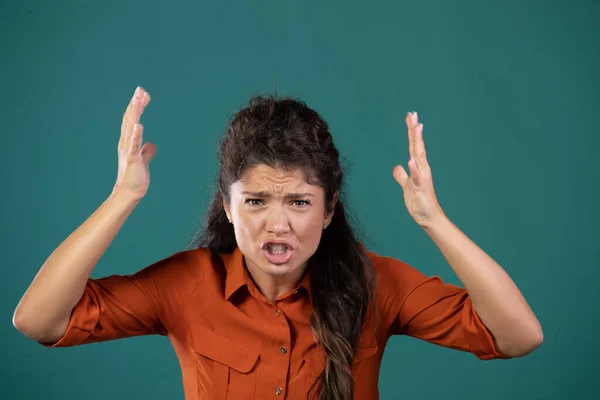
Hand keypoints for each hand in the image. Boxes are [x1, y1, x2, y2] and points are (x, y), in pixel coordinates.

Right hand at [112, 86, 154, 200]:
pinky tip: (139, 124)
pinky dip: (136, 134)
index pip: (132, 120)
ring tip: (138, 100)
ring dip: (135, 113)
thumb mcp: (143, 161)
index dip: (137, 106)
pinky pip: (134, 145)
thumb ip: (147, 151)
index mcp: (128, 141)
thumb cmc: (135, 178)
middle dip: (135, 104)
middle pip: (130, 119)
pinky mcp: (133, 159)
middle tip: (140, 89)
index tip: (143, 94)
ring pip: (130, 127)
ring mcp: (128, 150)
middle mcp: (126, 143)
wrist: (129, 193)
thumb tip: (152, 145)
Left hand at [392, 112, 444, 227]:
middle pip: (416, 146)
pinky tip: (411, 160)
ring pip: (419, 157)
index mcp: (418, 168)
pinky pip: (417, 177)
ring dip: (418, 143)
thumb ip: (402, 176)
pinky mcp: (421, 188)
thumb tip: (398, 166)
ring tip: (417, 128)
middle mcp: (422, 169)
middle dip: (414, 130)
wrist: (428, 217)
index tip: (411, 117)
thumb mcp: (407, 186)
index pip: (414, 146)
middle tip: (413, 114)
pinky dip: (414, 169)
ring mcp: (422, 178)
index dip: (412, 132)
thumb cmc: (419, 202)